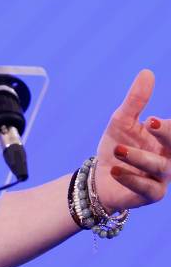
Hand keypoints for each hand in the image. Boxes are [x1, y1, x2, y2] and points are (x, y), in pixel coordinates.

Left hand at [94, 69, 168, 212]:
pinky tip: (115, 170)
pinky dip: (131, 178)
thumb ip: (136, 100)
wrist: (101, 178)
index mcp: (168, 138)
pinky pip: (146, 188)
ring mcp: (162, 176)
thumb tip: (147, 72)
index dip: (169, 124)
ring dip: (138, 157)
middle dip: (166, 132)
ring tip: (118, 149)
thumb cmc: (119, 146)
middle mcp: (170, 157)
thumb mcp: (122, 121)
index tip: (155, 117)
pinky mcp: (151, 194)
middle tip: (149, 121)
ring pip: (158, 166)